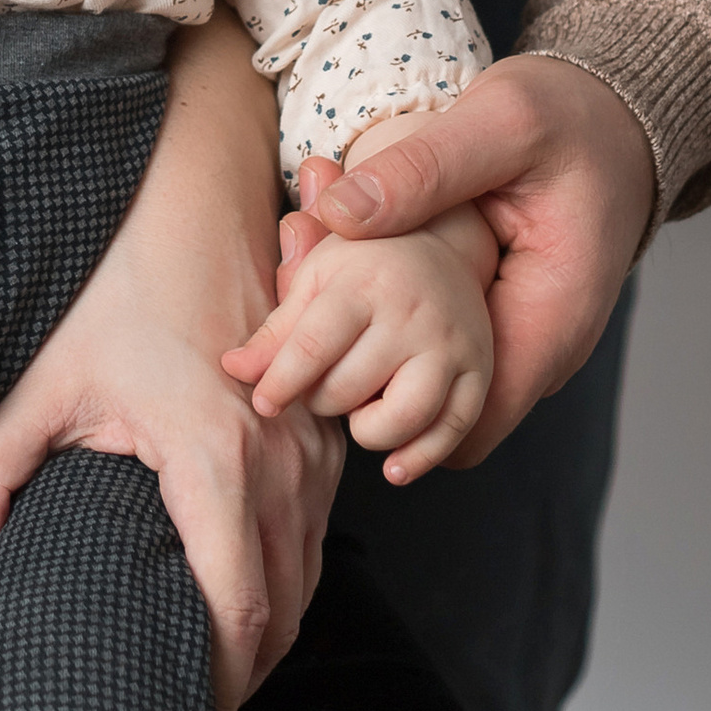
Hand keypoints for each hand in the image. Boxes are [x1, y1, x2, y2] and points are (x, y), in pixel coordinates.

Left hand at [0, 148, 339, 710]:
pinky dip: (293, 576)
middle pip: (287, 609)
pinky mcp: (320, 430)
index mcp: (217, 460)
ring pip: (313, 572)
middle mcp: (283, 460)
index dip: (217, 686)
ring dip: (272, 629)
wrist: (194, 205)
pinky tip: (245, 597)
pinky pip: (321, 529)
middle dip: (246, 676)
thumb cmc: (118, 292)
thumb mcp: (44, 384)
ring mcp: (314, 445)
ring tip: (213, 674)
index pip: (240, 612)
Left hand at [219, 201, 495, 481]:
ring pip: (399, 421)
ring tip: (358, 407)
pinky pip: (448, 436)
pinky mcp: (478, 375)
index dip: (280, 383)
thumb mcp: (315, 280)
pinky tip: (392, 462)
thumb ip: (275, 329)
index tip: (264, 404)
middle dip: (321, 401)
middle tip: (321, 386)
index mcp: (364, 283)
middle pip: (348, 391)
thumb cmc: (364, 267)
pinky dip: (417, 458)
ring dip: (366, 431)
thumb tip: (232, 369)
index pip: (312, 347)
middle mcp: (412, 314)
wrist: (442, 248)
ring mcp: (451, 346)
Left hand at [277, 54, 654, 464]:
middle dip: (361, 380)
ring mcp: (519, 335)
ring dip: (369, 351)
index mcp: (550, 321)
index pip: (461, 428)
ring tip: (309, 291)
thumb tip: (336, 213)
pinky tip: (345, 274)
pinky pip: (438, 347)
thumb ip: (426, 168)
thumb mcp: (501, 123)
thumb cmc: (572, 118)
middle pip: (436, 414)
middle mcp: (540, 349)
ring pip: (430, 385)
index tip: (319, 360)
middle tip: (296, 325)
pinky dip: (388, 323)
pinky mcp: (499, 314)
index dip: (382, 407)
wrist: (619, 113)